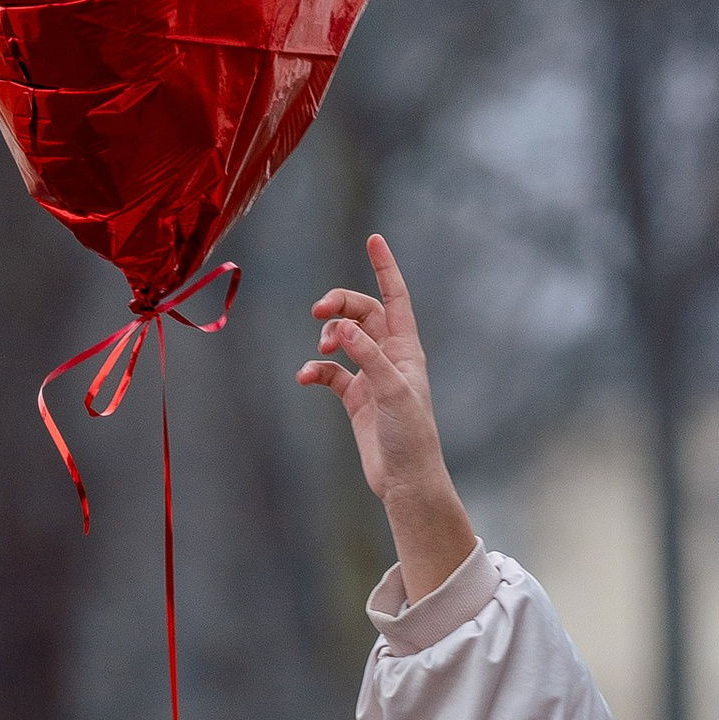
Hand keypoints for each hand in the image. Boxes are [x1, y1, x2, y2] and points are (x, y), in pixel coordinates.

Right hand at [299, 234, 477, 604]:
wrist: (406, 480)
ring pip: (344, 338)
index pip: (395, 297)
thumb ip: (367, 356)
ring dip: (328, 336)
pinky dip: (316, 370)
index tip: (374, 239)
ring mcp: (370, 376)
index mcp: (407, 348)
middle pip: (363, 312)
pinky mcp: (355, 398)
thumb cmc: (411, 436)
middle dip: (340, 304)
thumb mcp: (392, 392)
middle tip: (318, 310)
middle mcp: (390, 356)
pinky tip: (307, 378)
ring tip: (322, 350)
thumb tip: (342, 326)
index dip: (385, 268)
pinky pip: (330, 372)